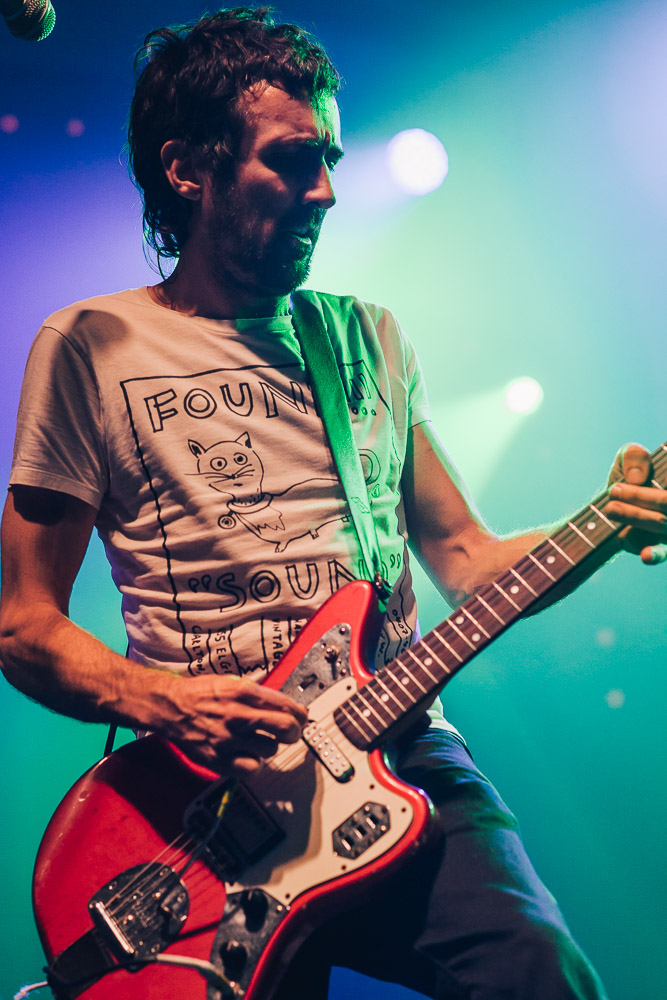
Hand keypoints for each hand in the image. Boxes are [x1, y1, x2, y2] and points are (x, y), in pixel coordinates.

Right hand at [154, 673, 307, 774]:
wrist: (170, 708)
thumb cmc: (200, 694)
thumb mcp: (231, 682)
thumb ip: (257, 694)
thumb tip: (285, 705)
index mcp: (244, 692)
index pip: (287, 706)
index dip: (300, 714)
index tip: (301, 717)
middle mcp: (239, 716)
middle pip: (286, 729)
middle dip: (294, 731)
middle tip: (290, 732)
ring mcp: (229, 739)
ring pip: (270, 750)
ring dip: (268, 746)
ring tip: (257, 741)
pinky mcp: (219, 759)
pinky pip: (251, 768)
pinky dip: (252, 764)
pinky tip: (246, 754)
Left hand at [606, 443, 666, 564]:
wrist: (612, 506)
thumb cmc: (628, 476)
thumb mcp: (628, 458)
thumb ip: (635, 457)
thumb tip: (637, 478)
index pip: (666, 480)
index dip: (653, 486)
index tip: (639, 479)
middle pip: (665, 501)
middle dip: (639, 496)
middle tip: (614, 490)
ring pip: (660, 523)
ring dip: (635, 516)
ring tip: (610, 508)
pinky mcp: (660, 546)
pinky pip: (661, 552)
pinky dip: (654, 554)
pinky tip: (645, 555)